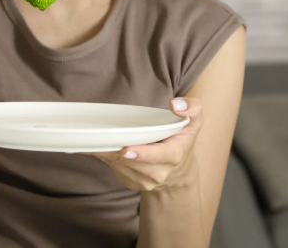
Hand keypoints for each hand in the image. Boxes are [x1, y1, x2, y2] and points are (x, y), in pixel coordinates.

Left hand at [79, 98, 201, 192]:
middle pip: (134, 162)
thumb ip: (192, 108)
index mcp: (175, 154)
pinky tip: (97, 146)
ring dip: (107, 153)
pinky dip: (104, 156)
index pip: (159, 156)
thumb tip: (176, 104)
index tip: (126, 149)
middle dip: (116, 151)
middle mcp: (160, 172)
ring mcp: (146, 181)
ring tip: (94, 138)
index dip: (143, 154)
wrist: (178, 170)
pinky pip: (114, 169)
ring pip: (121, 166)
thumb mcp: (193, 121)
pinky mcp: (132, 182)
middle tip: (99, 138)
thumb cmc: (182, 139)